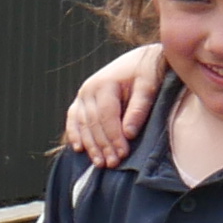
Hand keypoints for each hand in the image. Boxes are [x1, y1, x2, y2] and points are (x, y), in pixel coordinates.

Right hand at [63, 47, 162, 167]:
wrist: (140, 58)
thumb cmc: (147, 72)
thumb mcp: (149, 86)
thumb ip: (138, 108)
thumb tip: (128, 134)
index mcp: (104, 84)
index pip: (107, 116)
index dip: (114, 137)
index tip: (123, 153)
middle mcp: (88, 89)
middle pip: (93, 123)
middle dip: (103, 145)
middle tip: (112, 164)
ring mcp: (82, 94)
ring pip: (83, 124)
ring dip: (90, 145)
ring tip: (100, 163)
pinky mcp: (81, 100)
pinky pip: (73, 119)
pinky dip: (75, 134)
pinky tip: (79, 148)